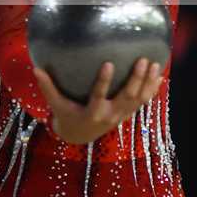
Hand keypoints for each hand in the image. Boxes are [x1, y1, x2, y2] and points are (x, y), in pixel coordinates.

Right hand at [33, 58, 163, 144]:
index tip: (108, 63)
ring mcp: (121, 115)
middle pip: (126, 97)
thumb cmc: (67, 115)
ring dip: (148, 82)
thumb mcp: (56, 105)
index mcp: (92, 112)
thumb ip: (48, 87)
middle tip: (142, 60)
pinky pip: (143, 102)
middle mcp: (110, 115)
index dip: (104, 81)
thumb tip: (35, 68)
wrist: (80, 136)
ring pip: (139, 99)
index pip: (98, 95)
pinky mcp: (127, 114)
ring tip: (155, 64)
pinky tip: (160, 75)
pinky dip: (152, 89)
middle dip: (136, 79)